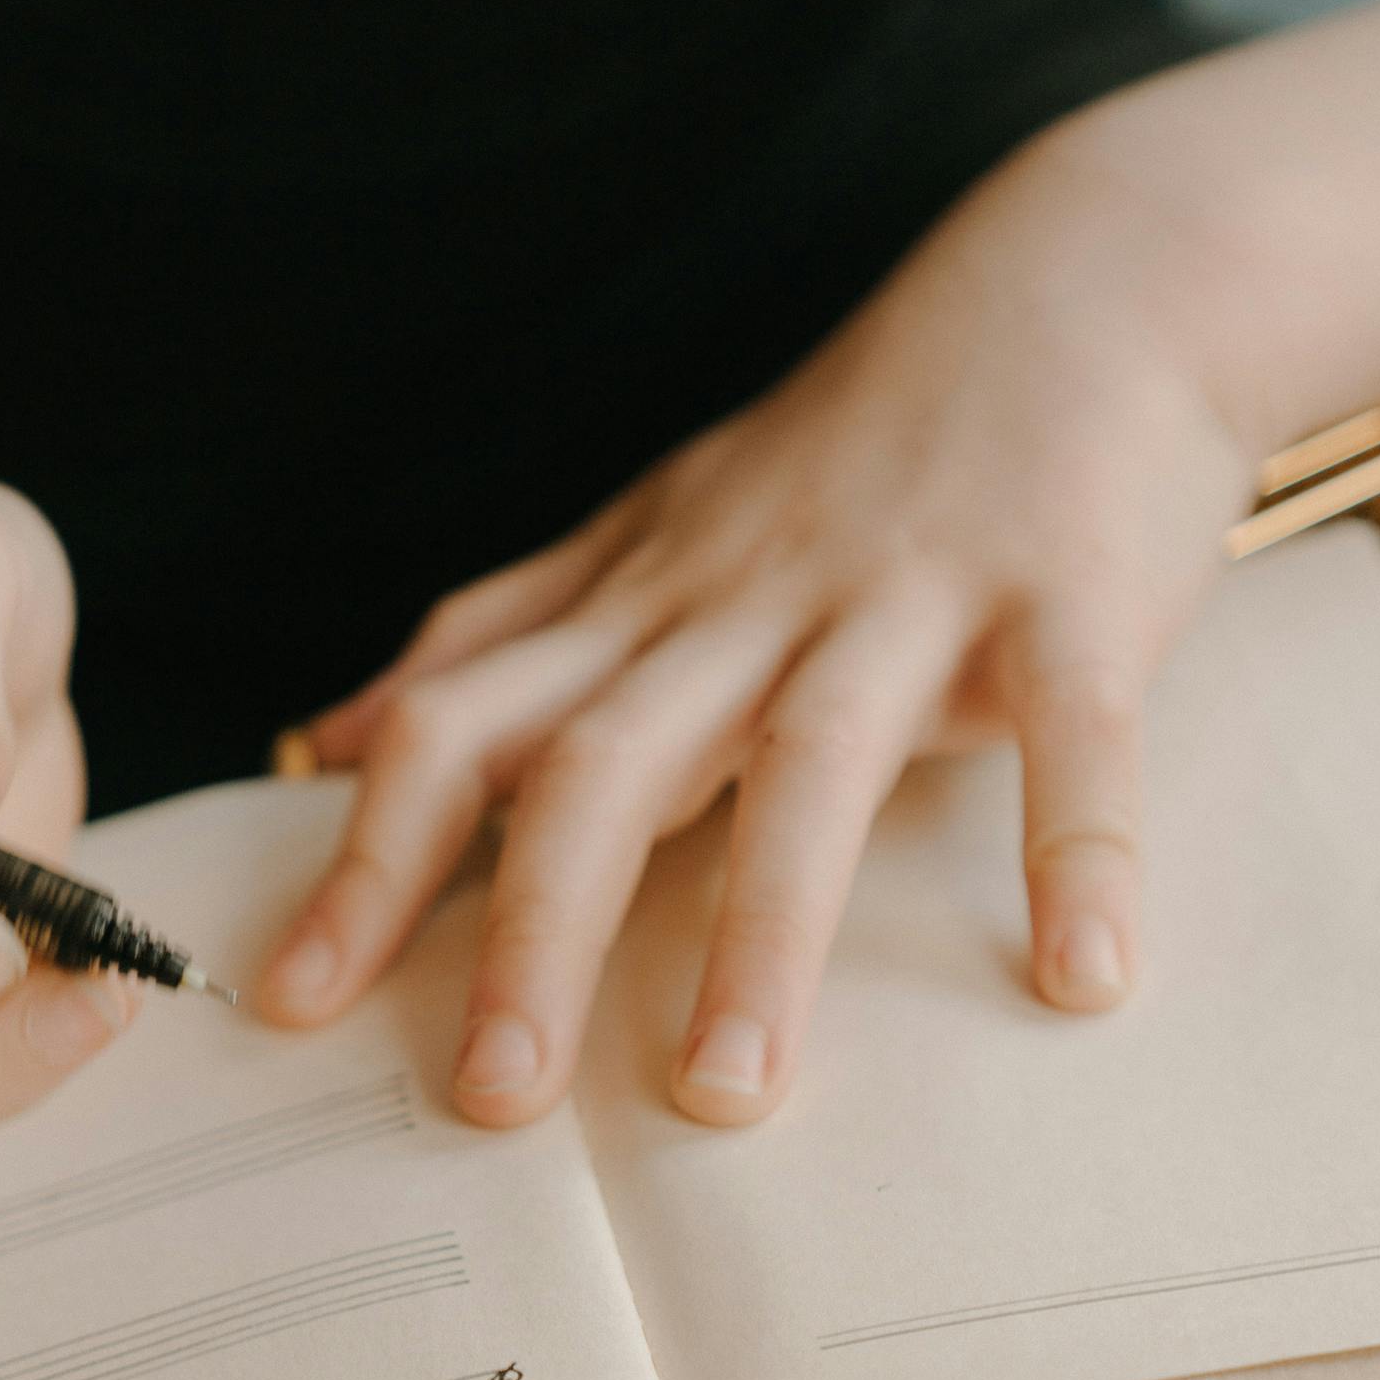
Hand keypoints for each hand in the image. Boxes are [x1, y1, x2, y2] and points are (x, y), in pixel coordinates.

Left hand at [257, 123, 1259, 1127]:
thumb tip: (324, 741)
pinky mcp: (1070, 593)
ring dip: (760, 936)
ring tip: (725, 1094)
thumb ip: (500, 645)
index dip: (367, 860)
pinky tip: (1084, 978)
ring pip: (807, 766)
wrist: (1090, 275)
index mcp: (640, 604)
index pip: (458, 725)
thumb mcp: (648, 534)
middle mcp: (746, 600)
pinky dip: (1077, 849)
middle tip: (494, 1104)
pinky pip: (1068, 734)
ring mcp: (905, 595)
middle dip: (531, 938)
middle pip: (600, 767)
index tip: (289, 1001)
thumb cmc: (856, 448)